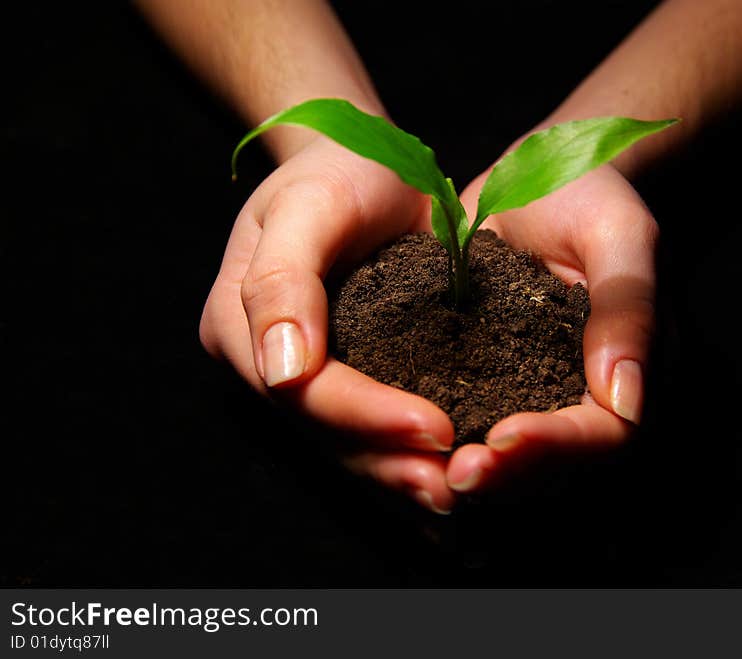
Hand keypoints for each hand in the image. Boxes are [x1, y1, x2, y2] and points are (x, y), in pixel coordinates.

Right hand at [199, 137, 457, 513]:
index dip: (366, 416)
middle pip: (323, 430)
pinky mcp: (342, 377)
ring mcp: (300, 376)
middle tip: (453, 487)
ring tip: (455, 495)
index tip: (438, 428)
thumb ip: (282, 279)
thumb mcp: (309, 206)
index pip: (303, 389)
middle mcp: (264, 362)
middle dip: (388, 462)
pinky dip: (402, 457)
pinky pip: (366, 430)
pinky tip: (441, 480)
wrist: (362, 162)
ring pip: (344, 444)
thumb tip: (279, 371)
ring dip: (398, 475)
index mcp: (239, 324)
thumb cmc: (337, 170)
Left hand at [446, 163, 657, 492]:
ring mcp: (532, 389)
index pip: (603, 433)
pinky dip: (442, 436)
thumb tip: (624, 400)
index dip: (556, 444)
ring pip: (510, 457)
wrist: (536, 174)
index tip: (504, 436)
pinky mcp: (489, 378)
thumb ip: (627, 308)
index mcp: (628, 370)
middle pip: (554, 463)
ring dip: (471, 468)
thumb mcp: (618, 236)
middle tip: (455, 473)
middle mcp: (582, 394)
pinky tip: (403, 436)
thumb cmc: (590, 194)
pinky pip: (471, 419)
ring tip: (424, 467)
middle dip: (505, 472)